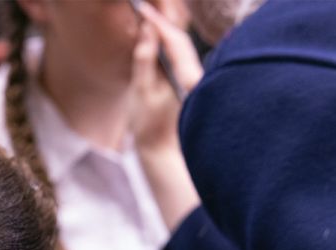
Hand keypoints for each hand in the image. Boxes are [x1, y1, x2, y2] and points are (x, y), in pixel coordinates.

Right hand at [128, 1, 202, 154]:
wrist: (162, 150)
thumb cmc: (149, 126)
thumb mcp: (141, 93)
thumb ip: (144, 61)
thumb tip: (147, 33)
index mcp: (186, 77)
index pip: (173, 40)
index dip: (157, 23)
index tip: (143, 10)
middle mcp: (195, 75)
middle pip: (181, 40)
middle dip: (162, 24)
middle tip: (144, 10)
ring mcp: (194, 78)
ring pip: (182, 47)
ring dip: (165, 33)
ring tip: (149, 20)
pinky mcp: (189, 82)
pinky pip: (181, 57)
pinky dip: (168, 45)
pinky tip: (157, 40)